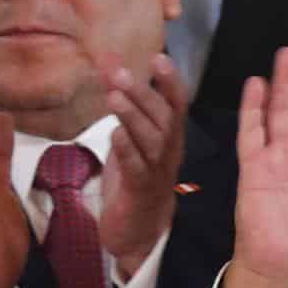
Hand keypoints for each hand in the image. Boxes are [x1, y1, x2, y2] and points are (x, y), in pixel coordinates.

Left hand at [99, 54, 188, 280]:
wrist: (139, 231)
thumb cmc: (135, 180)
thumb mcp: (134, 141)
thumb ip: (127, 111)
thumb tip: (111, 73)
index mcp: (170, 136)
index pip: (176, 103)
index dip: (170, 81)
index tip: (158, 56)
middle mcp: (169, 150)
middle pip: (163, 117)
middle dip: (143, 92)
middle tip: (119, 70)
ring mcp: (157, 171)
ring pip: (151, 139)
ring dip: (133, 116)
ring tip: (114, 95)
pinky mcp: (140, 191)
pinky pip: (136, 168)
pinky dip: (127, 149)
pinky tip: (115, 134)